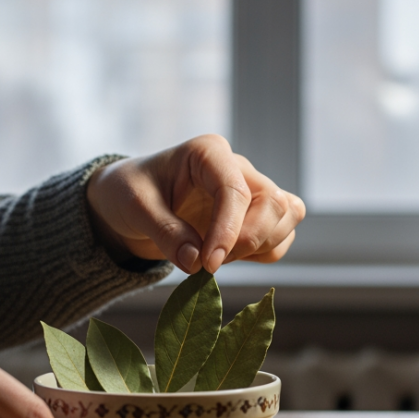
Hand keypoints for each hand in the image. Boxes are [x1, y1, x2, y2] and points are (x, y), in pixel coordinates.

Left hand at [86, 134, 305, 273]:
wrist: (130, 201)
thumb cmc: (130, 192)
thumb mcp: (135, 208)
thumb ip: (164, 232)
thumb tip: (195, 261)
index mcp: (208, 153)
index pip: (236, 190)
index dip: (228, 230)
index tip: (208, 264)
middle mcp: (237, 167)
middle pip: (274, 203)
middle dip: (247, 240)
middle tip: (208, 262)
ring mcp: (252, 189)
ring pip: (288, 216)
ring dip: (260, 246)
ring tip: (215, 258)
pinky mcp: (257, 214)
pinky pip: (281, 235)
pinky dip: (263, 253)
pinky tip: (228, 257)